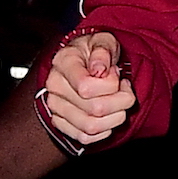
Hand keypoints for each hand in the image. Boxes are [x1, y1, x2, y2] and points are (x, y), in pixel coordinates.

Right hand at [42, 33, 135, 147]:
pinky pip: (85, 138)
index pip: (86, 86)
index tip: (116, 74)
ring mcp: (56, 107)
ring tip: (117, 102)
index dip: (111, 85)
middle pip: (95, 109)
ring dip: (115, 117)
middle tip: (123, 89)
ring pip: (91, 127)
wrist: (84, 61)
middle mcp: (55, 86)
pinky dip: (104, 130)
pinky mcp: (61, 123)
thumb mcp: (104, 40)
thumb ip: (103, 50)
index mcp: (64, 62)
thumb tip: (99, 69)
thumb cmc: (95, 51)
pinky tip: (108, 115)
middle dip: (120, 101)